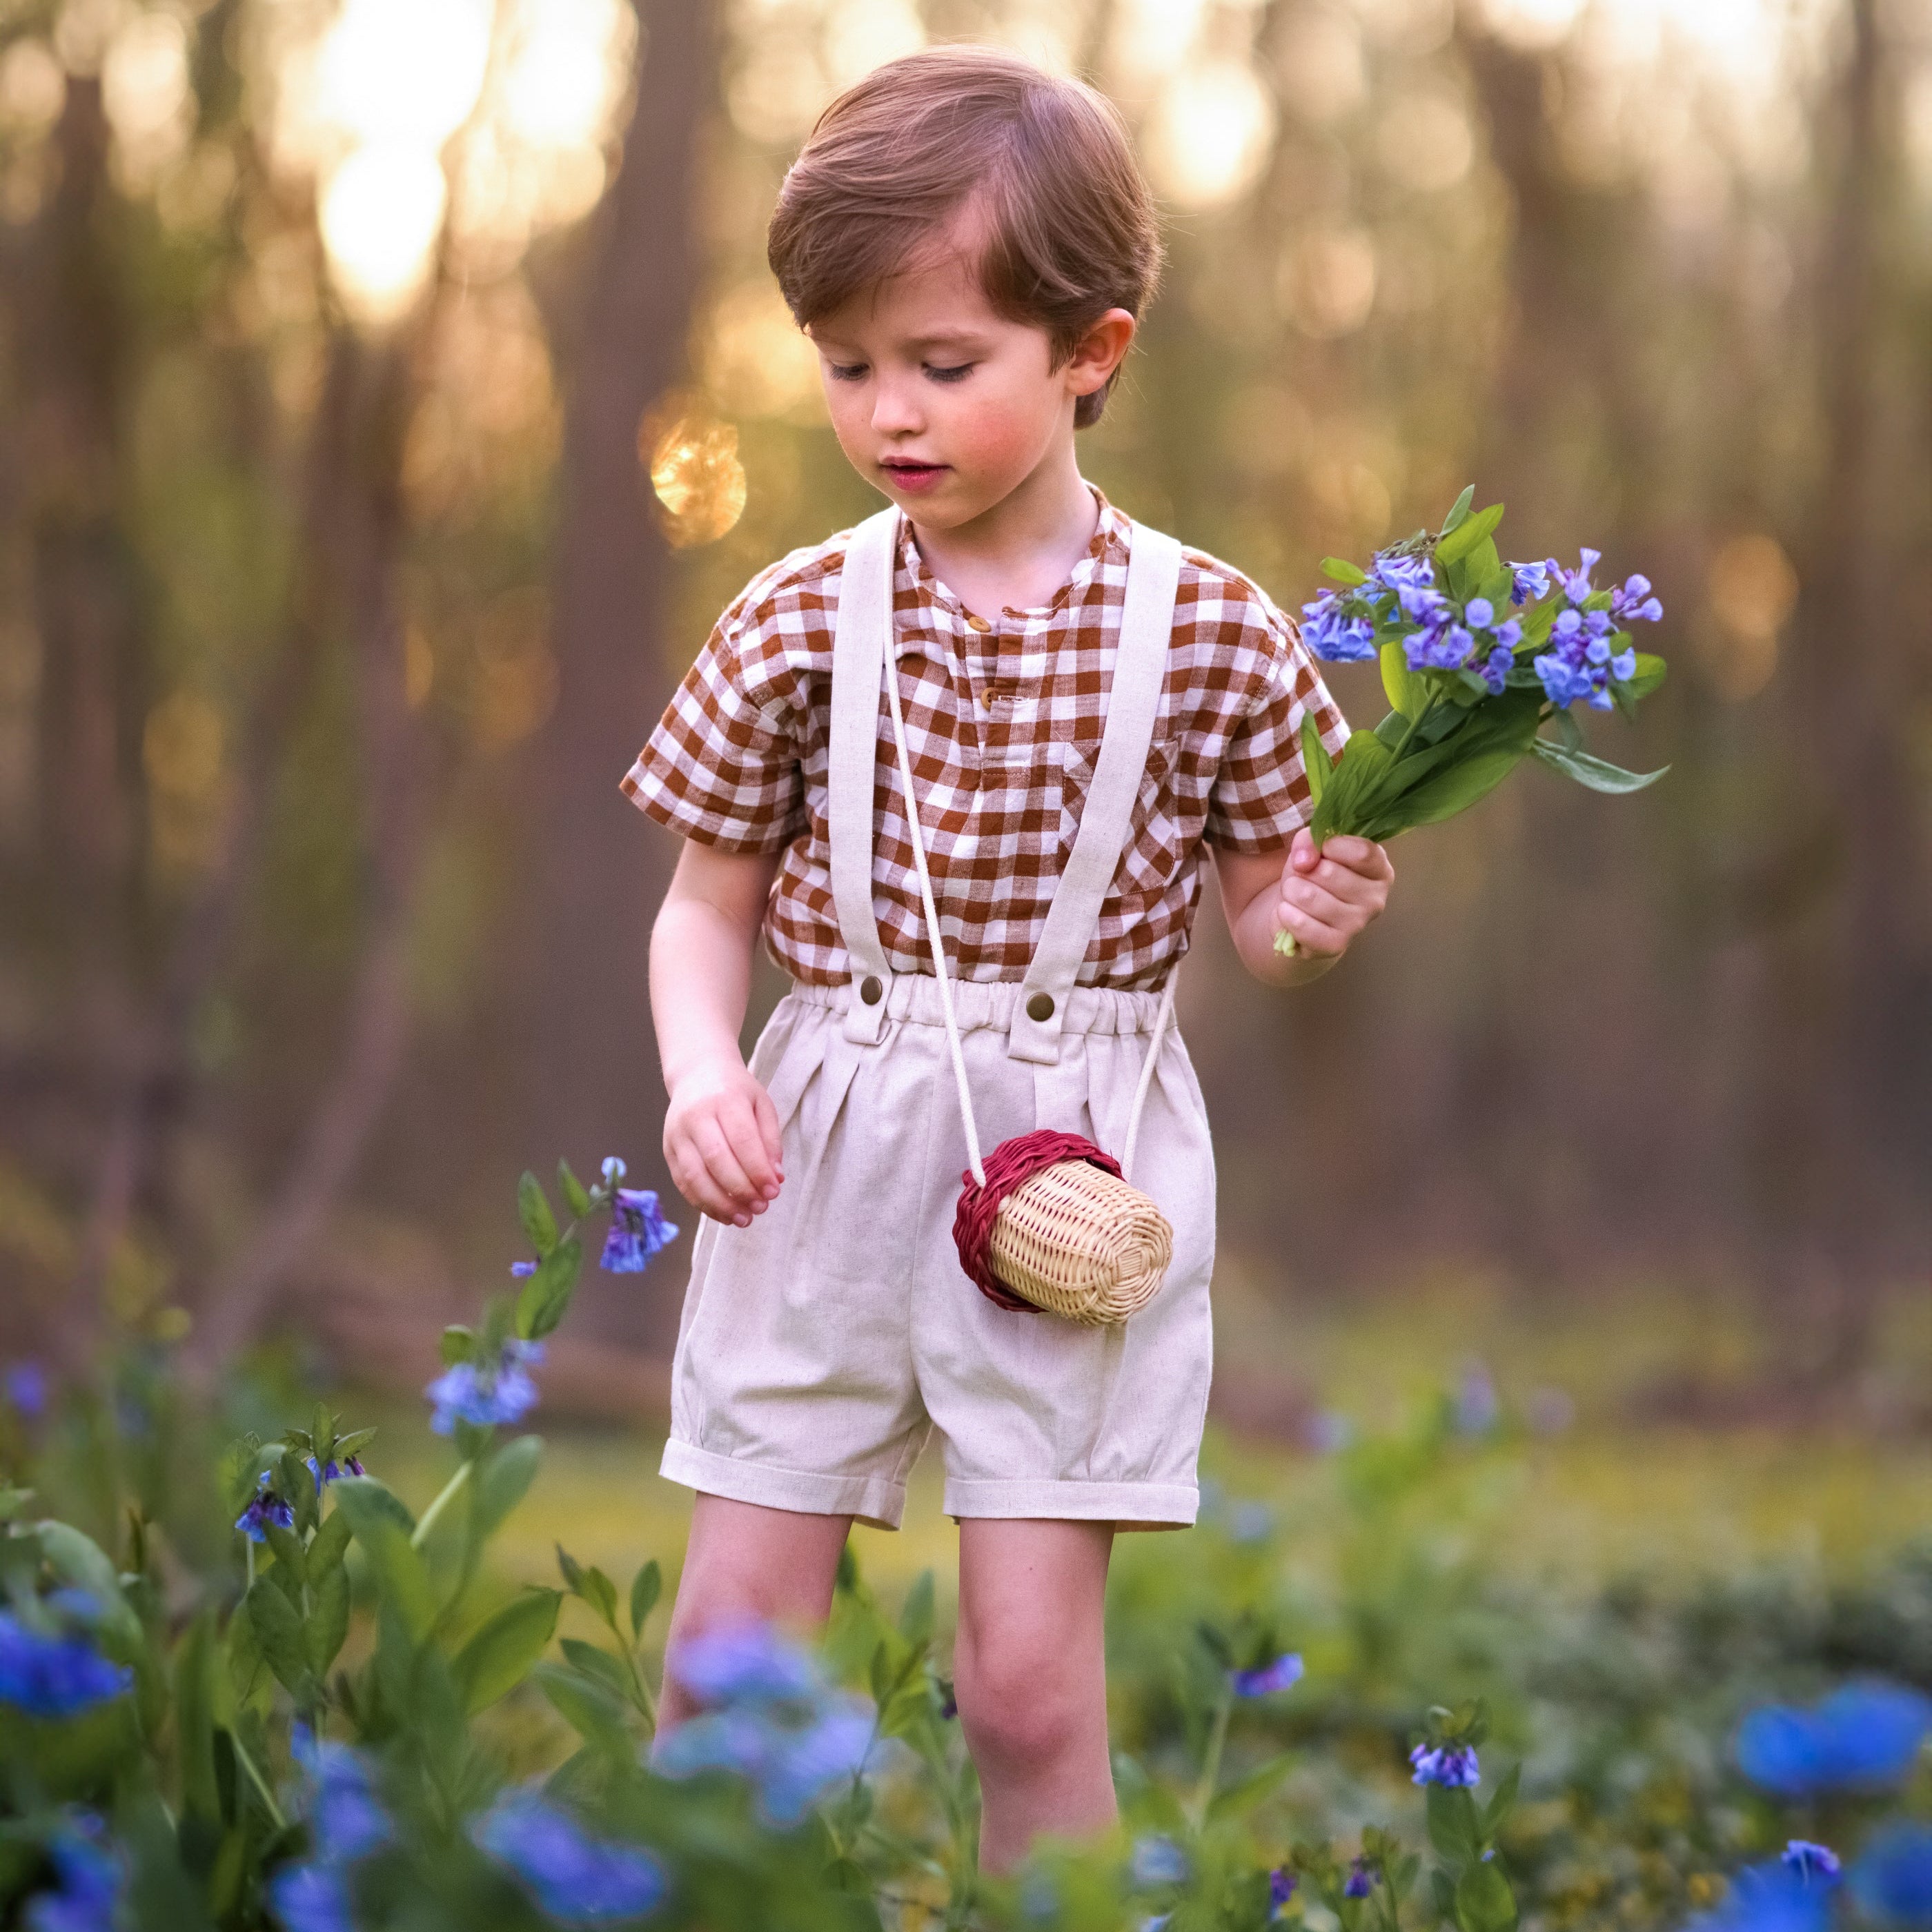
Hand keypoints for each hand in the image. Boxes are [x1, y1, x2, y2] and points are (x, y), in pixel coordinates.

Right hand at [663, 1054, 783, 1227]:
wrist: (697, 1073)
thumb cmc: (735, 1091)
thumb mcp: (761, 1105)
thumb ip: (770, 1141)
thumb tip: (775, 1177)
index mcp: (725, 1100)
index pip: (742, 1141)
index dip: (757, 1170)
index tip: (773, 1191)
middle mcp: (696, 1116)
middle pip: (716, 1160)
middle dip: (741, 1190)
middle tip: (761, 1207)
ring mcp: (677, 1134)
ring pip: (695, 1176)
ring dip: (721, 1204)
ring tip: (744, 1218)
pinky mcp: (668, 1150)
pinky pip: (683, 1183)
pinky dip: (703, 1204)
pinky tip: (724, 1214)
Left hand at [1274, 828, 1393, 957]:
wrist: (1304, 917)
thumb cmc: (1314, 876)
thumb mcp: (1313, 848)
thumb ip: (1310, 840)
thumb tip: (1303, 862)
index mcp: (1379, 869)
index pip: (1362, 852)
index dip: (1331, 845)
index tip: (1320, 849)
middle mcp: (1375, 898)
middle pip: (1329, 872)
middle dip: (1302, 870)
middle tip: (1302, 875)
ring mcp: (1357, 924)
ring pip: (1308, 896)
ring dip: (1290, 891)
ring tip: (1294, 893)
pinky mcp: (1335, 945)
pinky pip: (1300, 924)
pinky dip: (1285, 914)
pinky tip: (1289, 911)